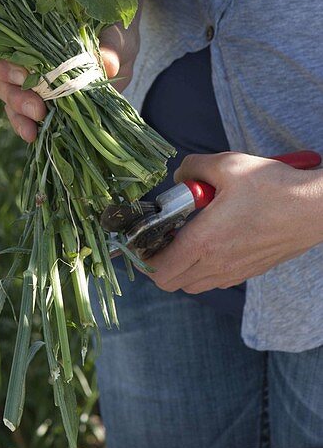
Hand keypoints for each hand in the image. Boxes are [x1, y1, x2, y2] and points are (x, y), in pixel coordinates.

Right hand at [0, 25, 137, 142]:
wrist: (122, 55)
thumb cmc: (112, 33)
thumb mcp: (115, 35)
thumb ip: (110, 46)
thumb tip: (107, 64)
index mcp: (34, 33)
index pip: (3, 43)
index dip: (4, 59)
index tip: (23, 73)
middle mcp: (25, 57)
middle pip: (1, 76)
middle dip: (15, 95)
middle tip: (37, 109)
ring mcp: (31, 82)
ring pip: (9, 99)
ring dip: (18, 115)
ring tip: (33, 128)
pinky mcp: (42, 103)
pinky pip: (24, 117)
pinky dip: (26, 126)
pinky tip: (34, 136)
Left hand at [143, 151, 322, 292]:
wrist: (314, 208)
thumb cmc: (272, 186)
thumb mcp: (226, 164)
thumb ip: (192, 168)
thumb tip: (178, 179)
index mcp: (204, 242)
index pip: (158, 270)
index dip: (142, 256)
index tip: (143, 236)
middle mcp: (217, 264)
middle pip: (171, 282)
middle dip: (159, 261)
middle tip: (163, 233)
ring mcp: (235, 272)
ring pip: (193, 283)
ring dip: (182, 266)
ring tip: (187, 234)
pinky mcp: (250, 271)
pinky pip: (215, 279)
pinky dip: (204, 266)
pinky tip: (212, 238)